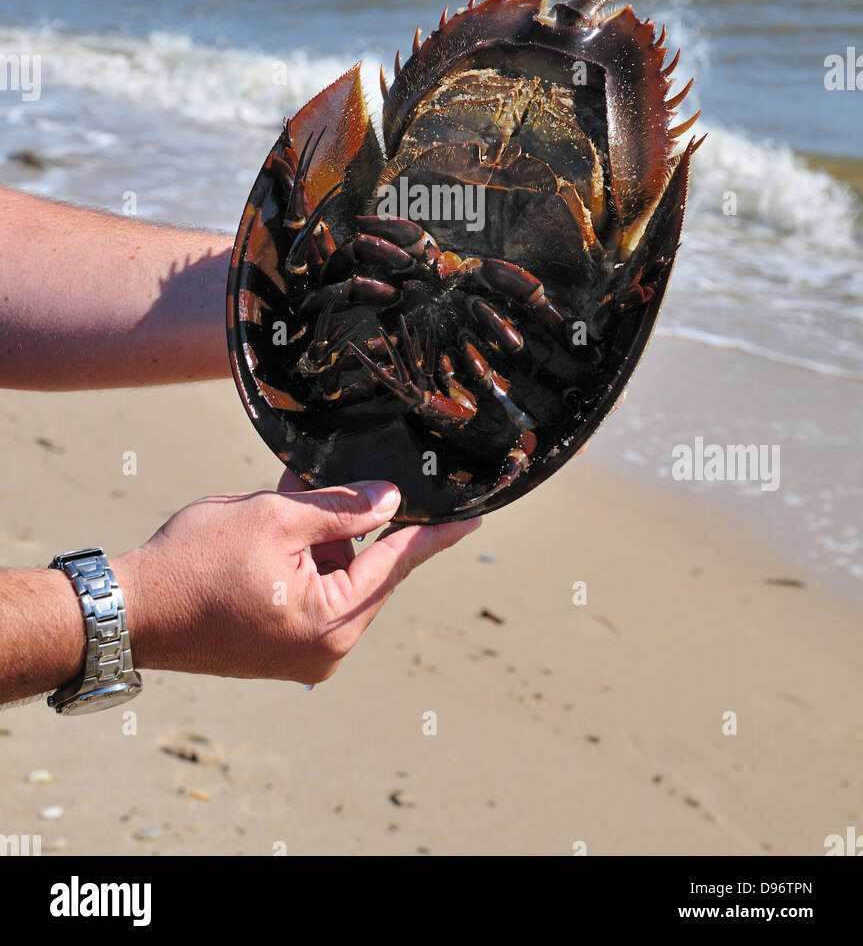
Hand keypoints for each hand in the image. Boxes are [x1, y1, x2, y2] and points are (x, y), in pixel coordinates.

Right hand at [112, 475, 480, 685]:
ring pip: (335, 577)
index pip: (398, 564)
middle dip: (344, 524)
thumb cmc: (195, 561)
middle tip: (308, 489)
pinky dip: (301, 561)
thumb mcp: (276, 516)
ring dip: (316, 539)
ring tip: (273, 512)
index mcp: (332, 622)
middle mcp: (325, 650)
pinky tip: (269, 536)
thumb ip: (342, 507)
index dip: (436, 534)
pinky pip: (311, 595)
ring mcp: (302, 657)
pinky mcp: (279, 652)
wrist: (129, 612)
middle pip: (365, 569)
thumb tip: (392, 499)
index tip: (475, 520)